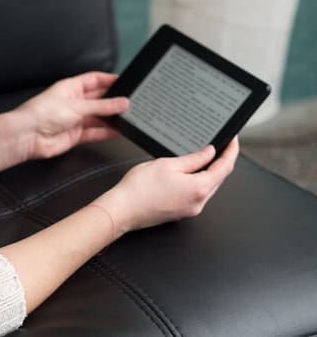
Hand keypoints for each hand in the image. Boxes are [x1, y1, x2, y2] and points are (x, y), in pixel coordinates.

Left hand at [15, 71, 128, 159]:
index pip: (95, 80)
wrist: (27, 136)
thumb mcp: (77, 105)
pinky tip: (118, 131)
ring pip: (99, 117)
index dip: (110, 80)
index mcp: (71, 87)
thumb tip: (122, 102)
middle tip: (131, 102)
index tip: (126, 82)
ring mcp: (75, 119)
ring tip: (129, 117)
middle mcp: (74, 102)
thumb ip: (102, 106)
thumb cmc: (41, 114)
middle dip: (114, 100)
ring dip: (112, 118)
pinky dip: (106, 132)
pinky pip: (95, 132)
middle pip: (99, 99)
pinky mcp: (75, 135)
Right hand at [93, 137, 238, 237]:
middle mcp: (198, 202)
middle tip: (219, 145)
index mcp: (199, 189)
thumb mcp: (168, 164)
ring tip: (202, 156)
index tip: (232, 141)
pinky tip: (187, 173)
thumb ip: (193, 158)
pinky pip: (196, 194)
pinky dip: (197, 181)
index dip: (231, 152)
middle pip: (218, 178)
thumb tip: (209, 152)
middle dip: (220, 161)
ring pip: (207, 187)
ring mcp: (190, 209)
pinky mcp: (180, 212)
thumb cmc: (139, 189)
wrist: (122, 210)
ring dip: (208, 172)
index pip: (225, 168)